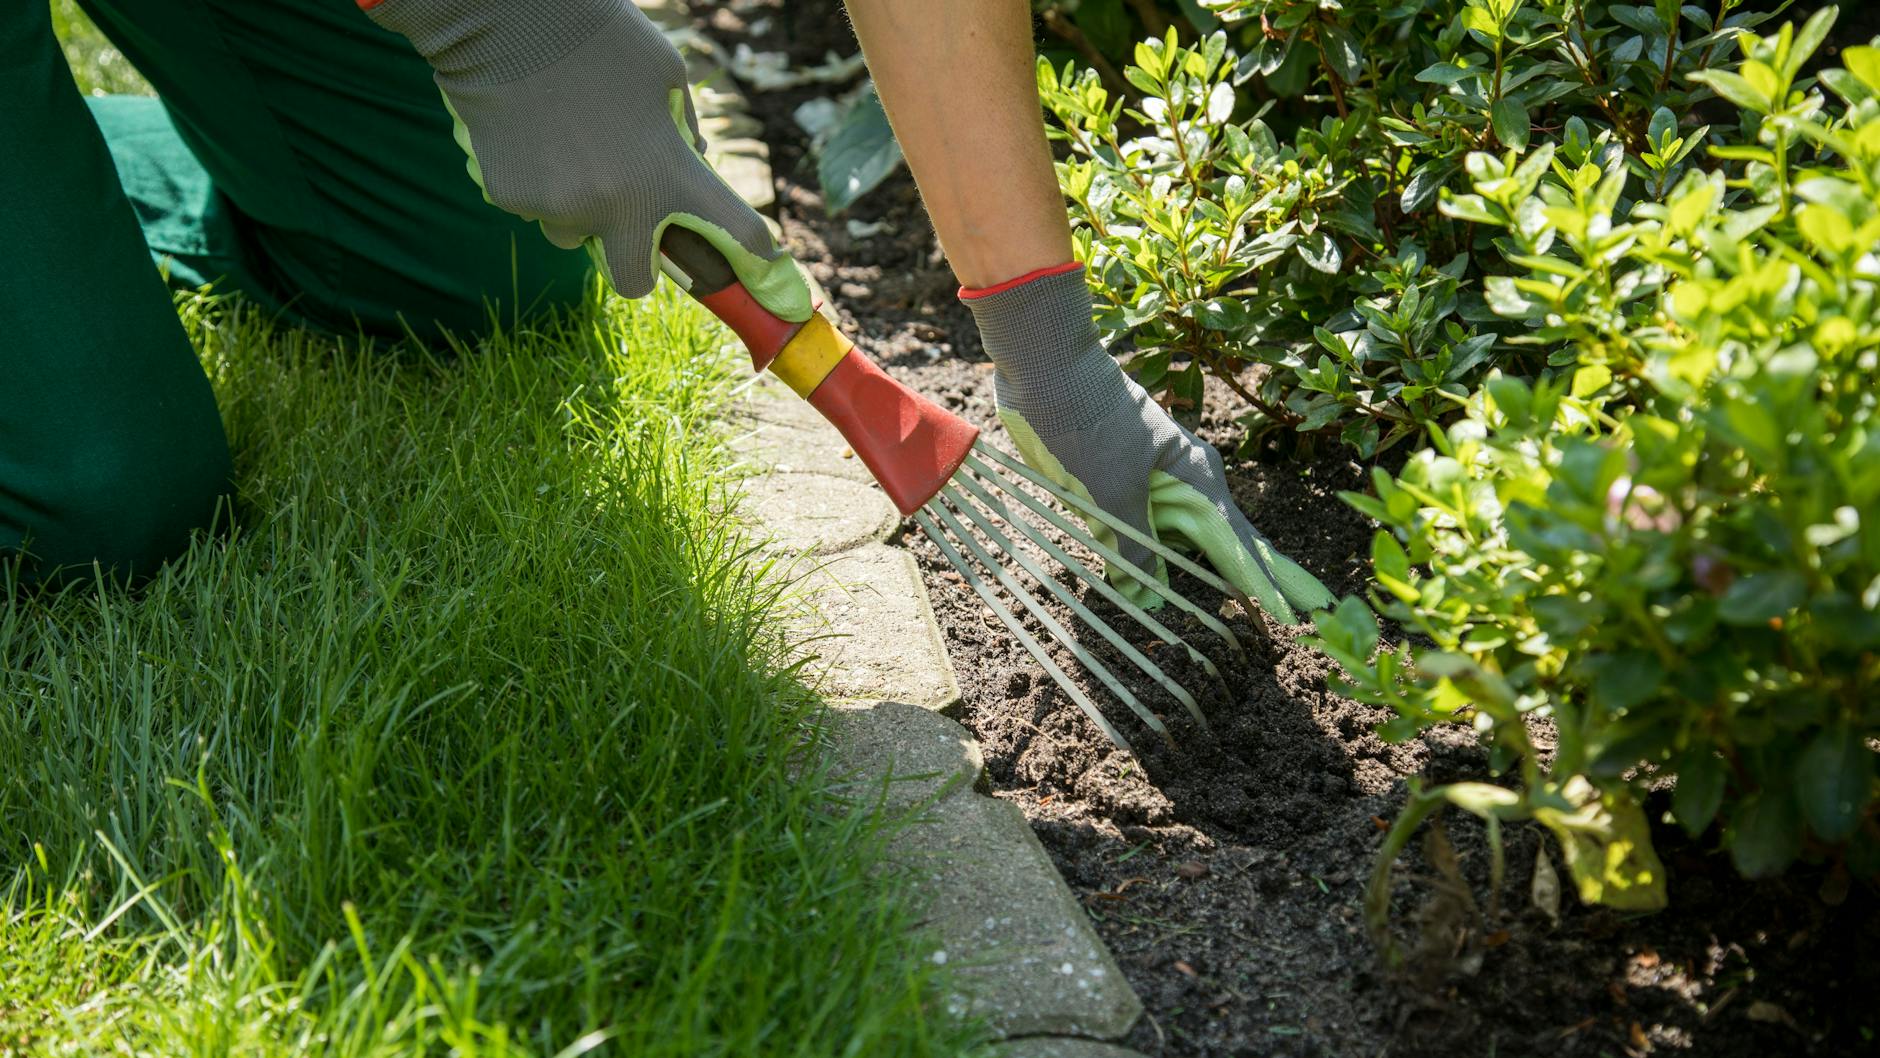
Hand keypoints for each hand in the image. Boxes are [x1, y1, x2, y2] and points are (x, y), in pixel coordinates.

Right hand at [362, 0, 809, 319]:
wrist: (508, 20)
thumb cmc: (600, 37)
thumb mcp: (666, 74)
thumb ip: (685, 130)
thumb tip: (694, 162)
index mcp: (668, 173)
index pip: (733, 230)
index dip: (752, 249)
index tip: (762, 256)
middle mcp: (618, 203)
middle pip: (634, 281)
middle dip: (637, 264)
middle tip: (632, 230)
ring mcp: (561, 206)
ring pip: (575, 235)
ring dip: (579, 211)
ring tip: (570, 150)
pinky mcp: (513, 198)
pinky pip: (534, 206)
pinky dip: (537, 183)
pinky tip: (534, 135)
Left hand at [965, 265, 1333, 623]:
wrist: (1046, 367)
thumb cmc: (1087, 423)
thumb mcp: (1112, 491)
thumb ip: (1133, 545)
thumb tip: (1147, 593)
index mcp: (1198, 474)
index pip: (1239, 541)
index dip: (1263, 578)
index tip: (1294, 613)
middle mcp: (1186, 475)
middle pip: (1220, 537)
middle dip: (1243, 574)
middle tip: (1289, 610)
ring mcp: (1154, 475)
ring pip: (1179, 532)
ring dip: (1190, 565)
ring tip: (1228, 602)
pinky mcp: (1120, 474)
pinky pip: (1144, 522)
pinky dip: (1150, 547)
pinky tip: (1149, 571)